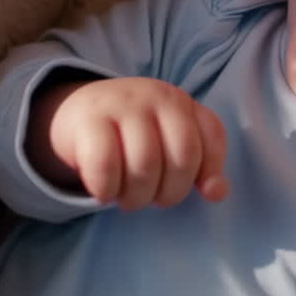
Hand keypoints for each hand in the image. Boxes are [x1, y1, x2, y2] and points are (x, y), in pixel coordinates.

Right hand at [28, 76, 229, 209]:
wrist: (78, 111)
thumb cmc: (133, 132)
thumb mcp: (170, 137)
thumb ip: (200, 160)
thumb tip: (217, 193)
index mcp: (180, 101)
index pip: (211, 137)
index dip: (211, 171)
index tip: (201, 191)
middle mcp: (155, 96)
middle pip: (182, 157)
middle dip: (171, 192)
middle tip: (154, 198)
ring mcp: (121, 106)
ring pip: (144, 166)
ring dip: (137, 197)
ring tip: (128, 197)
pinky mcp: (88, 121)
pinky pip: (105, 167)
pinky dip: (106, 190)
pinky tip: (104, 192)